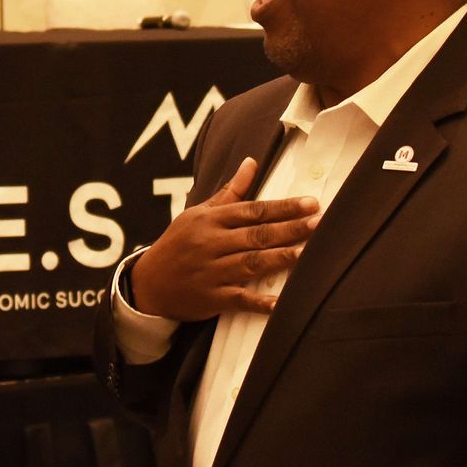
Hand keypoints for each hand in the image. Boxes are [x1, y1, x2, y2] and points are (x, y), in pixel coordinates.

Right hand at [129, 158, 318, 320]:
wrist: (148, 284)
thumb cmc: (178, 244)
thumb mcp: (198, 214)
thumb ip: (230, 192)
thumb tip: (252, 163)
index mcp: (210, 220)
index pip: (252, 210)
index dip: (283, 207)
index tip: (310, 203)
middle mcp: (211, 244)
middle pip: (256, 235)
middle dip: (289, 229)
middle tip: (319, 223)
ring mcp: (212, 272)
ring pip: (250, 263)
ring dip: (280, 258)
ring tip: (307, 253)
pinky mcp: (212, 298)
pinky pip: (239, 299)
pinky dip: (259, 303)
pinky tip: (280, 303)